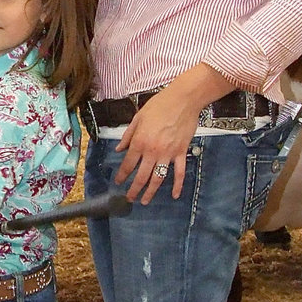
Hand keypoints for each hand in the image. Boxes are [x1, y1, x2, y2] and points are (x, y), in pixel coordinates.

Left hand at [113, 65, 233, 204]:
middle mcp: (152, 151)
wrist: (183, 100)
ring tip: (145, 201)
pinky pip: (179, 173)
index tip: (118, 182)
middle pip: (141, 176)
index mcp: (140, 142)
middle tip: (129, 198)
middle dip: (133, 190)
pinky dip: (177, 185)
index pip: (128, 164)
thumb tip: (119, 149)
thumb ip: (128, 136)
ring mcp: (168, 154)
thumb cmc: (159, 105)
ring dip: (151, 192)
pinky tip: (175, 195)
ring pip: (158, 178)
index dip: (122, 175)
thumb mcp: (138, 118)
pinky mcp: (181, 153)